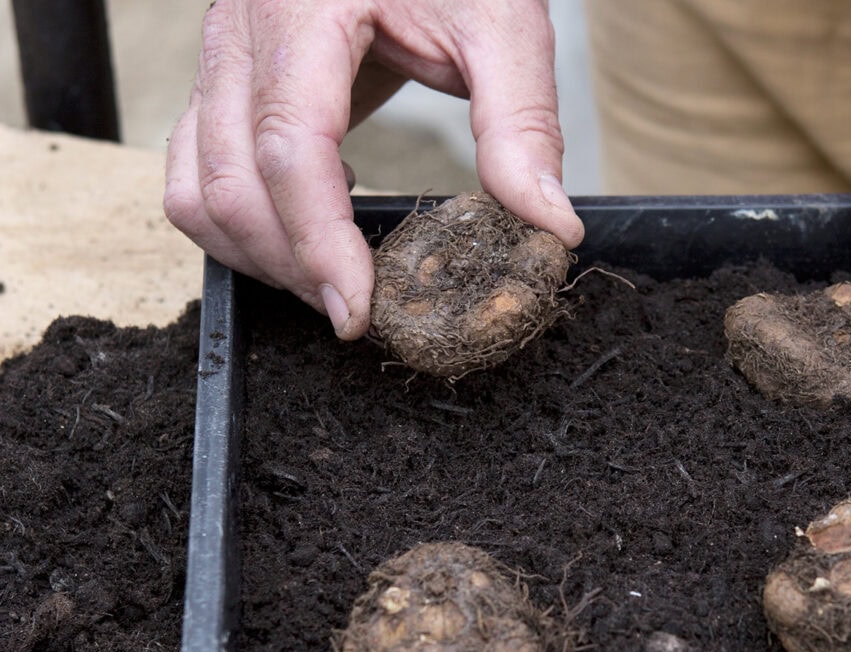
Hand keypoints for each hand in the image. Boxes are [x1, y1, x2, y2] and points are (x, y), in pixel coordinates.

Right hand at [164, 0, 584, 338]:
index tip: (358, 312)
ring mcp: (218, 54)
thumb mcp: (503, 24)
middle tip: (358, 307)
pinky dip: (238, 219)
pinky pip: (191, 171)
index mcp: (302, 9)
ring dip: (257, 254)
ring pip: (196, 189)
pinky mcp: (220, 77)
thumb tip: (550, 225)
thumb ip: (522, 126)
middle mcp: (240, 30)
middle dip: (292, 265)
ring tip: (331, 276)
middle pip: (233, 184)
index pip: (291, 150)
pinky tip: (310, 219)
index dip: (320, 244)